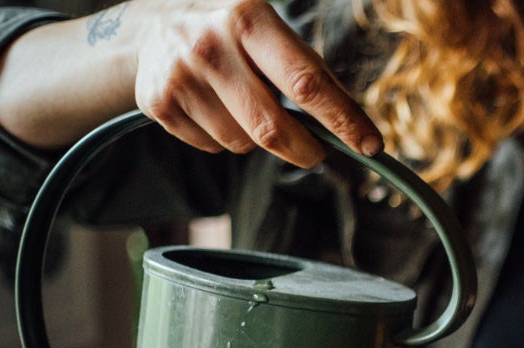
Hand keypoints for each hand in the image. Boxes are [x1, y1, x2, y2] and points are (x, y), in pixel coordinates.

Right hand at [131, 0, 382, 165]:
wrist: (153, 24)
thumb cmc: (234, 34)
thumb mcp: (272, 32)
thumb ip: (311, 72)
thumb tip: (354, 125)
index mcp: (249, 18)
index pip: (307, 82)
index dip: (343, 119)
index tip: (371, 145)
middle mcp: (210, 44)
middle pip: (273, 127)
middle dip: (306, 150)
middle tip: (317, 152)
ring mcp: (180, 75)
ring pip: (243, 143)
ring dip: (258, 139)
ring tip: (246, 106)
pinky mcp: (158, 103)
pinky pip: (214, 147)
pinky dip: (226, 138)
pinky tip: (216, 109)